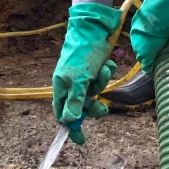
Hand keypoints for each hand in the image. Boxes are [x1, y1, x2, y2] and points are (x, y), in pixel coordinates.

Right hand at [52, 3, 119, 142]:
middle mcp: (72, 83)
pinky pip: (103, 78)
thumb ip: (75, 101)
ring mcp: (85, 76)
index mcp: (61, 87)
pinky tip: (107, 62)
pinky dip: (106, 72)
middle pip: (82, 106)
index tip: (81, 140)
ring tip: (103, 69)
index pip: (62, 113)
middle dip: (93, 107)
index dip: (71, 126)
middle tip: (103, 109)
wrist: (95, 29)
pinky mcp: (96, 68)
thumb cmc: (82, 54)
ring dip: (102, 82)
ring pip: (96, 91)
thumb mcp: (78, 80)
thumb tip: (69, 122)